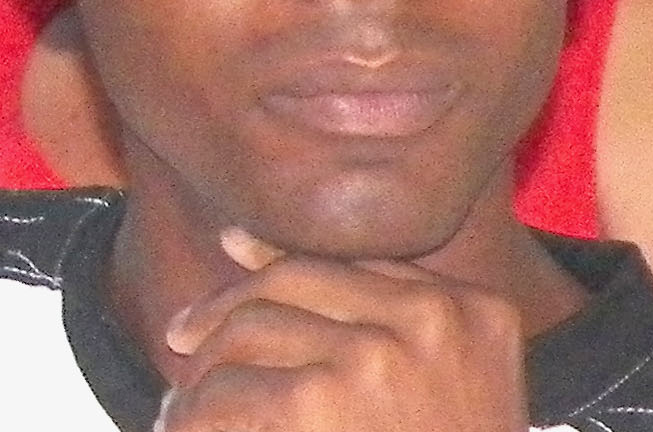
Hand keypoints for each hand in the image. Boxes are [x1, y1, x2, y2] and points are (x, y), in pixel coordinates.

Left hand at [154, 227, 530, 431]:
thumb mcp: (446, 380)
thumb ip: (371, 313)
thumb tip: (235, 240)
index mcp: (471, 309)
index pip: (353, 265)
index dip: (277, 258)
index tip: (230, 247)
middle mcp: (428, 319)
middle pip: (291, 282)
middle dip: (225, 310)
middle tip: (181, 340)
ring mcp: (375, 354)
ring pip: (249, 329)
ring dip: (204, 369)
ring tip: (185, 404)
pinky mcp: (319, 398)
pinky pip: (230, 390)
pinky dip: (197, 414)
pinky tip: (186, 428)